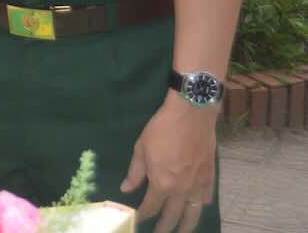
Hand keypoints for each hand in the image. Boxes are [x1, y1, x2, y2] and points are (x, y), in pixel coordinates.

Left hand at [120, 96, 216, 232]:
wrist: (191, 115)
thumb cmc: (162, 129)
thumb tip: (126, 189)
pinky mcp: (210, 177)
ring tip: (181, 232)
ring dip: (187, 226)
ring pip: (193, 213)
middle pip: (173, 216)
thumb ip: (135, 172)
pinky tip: (196, 208)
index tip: (138, 221)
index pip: (151, 207)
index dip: (143, 215)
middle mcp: (182, 190)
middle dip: (165, 227)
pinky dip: (201, 206)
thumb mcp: (141, 149)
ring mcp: (198, 185)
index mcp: (162, 184)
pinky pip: (206, 198)